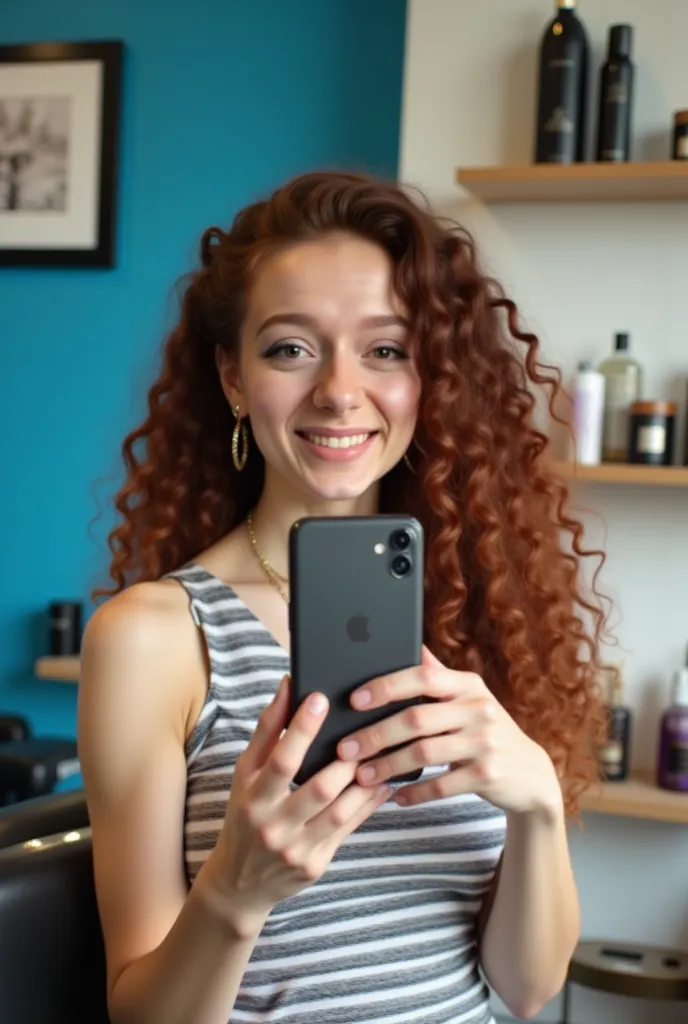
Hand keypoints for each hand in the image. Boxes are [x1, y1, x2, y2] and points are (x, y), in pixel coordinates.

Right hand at [201, 676, 389, 934]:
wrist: (239, 883)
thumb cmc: (245, 814)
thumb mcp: (245, 774)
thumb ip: (267, 731)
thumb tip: (288, 686)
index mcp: (252, 798)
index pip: (280, 760)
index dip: (301, 728)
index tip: (320, 698)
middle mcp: (273, 826)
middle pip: (318, 788)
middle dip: (345, 760)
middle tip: (364, 734)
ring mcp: (296, 849)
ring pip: (340, 811)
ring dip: (365, 782)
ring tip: (381, 756)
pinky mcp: (316, 864)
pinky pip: (348, 829)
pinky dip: (368, 804)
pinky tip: (381, 784)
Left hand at [337, 648, 561, 816]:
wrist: (530, 773)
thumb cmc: (485, 730)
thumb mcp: (467, 698)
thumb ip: (438, 675)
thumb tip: (409, 643)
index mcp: (467, 684)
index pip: (423, 676)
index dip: (386, 686)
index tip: (354, 700)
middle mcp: (478, 708)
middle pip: (416, 718)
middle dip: (376, 734)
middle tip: (345, 749)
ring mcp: (485, 742)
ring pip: (424, 753)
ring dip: (387, 766)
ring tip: (362, 776)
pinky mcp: (489, 774)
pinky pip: (442, 785)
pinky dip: (415, 792)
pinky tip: (395, 797)